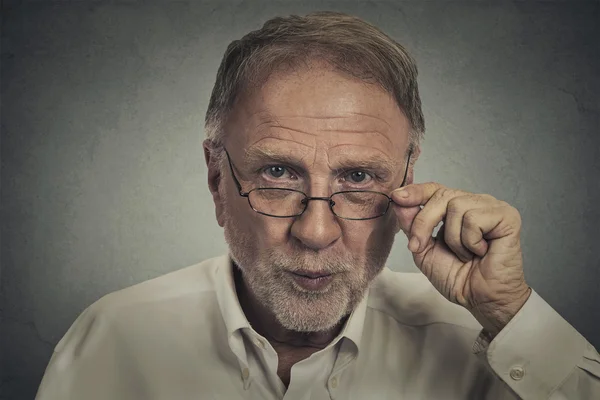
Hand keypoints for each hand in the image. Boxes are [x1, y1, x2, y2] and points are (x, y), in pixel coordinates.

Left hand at [391, 182, 531, 336]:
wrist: (481, 299)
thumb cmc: (457, 276)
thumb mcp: (424, 250)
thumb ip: (412, 225)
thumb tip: (398, 200)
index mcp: (456, 208)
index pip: (434, 190)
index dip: (415, 191)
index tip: (396, 196)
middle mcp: (474, 203)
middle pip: (441, 195)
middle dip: (424, 221)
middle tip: (419, 245)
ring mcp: (492, 207)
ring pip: (456, 207)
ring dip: (453, 239)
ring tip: (465, 254)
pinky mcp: (507, 216)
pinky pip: (474, 219)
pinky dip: (471, 241)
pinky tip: (481, 252)